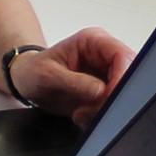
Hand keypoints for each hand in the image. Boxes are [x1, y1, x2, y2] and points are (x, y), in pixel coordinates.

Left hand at [7, 28, 134, 123]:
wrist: (27, 82)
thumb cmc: (34, 71)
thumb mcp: (48, 76)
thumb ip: (74, 82)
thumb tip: (100, 91)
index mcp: (92, 41)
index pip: (121, 55)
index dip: (122, 76)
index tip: (110, 96)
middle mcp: (103, 55)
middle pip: (128, 75)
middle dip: (113, 96)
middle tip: (92, 109)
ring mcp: (105, 73)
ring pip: (123, 92)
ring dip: (105, 107)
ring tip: (82, 112)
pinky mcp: (104, 89)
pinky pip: (113, 103)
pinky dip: (100, 113)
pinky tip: (83, 114)